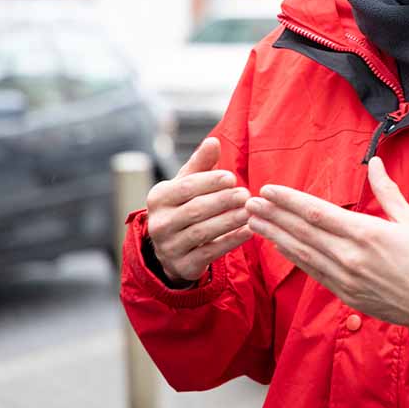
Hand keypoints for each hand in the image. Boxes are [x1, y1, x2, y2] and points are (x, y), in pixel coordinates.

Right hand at [145, 137, 251, 285]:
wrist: (172, 249)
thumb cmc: (184, 206)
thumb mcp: (187, 184)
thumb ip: (201, 163)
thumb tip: (214, 141)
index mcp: (158, 198)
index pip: (186, 187)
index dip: (210, 181)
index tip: (232, 177)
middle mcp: (159, 223)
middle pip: (195, 209)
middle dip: (223, 201)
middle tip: (246, 195)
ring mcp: (169, 247)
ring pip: (203, 232)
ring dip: (229, 220)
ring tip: (250, 211)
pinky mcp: (183, 265)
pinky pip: (210, 252)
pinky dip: (231, 241)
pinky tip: (249, 231)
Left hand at [245, 156, 408, 329]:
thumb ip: (388, 191)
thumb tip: (376, 162)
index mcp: (367, 233)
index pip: (317, 212)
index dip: (289, 200)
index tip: (269, 189)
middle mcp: (350, 256)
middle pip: (302, 231)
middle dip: (273, 215)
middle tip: (249, 201)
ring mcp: (345, 278)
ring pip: (302, 253)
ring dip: (274, 235)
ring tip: (253, 221)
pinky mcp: (346, 294)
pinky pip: (313, 272)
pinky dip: (293, 257)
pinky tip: (279, 246)